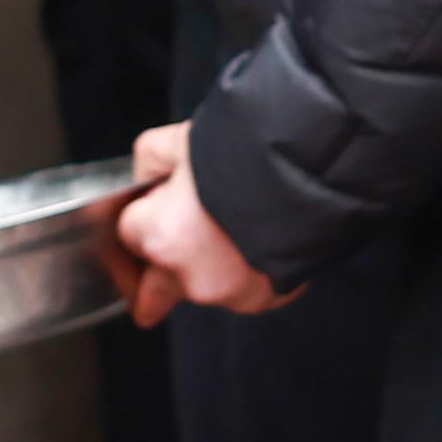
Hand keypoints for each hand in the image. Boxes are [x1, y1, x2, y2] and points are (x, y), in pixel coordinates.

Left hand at [108, 119, 282, 321]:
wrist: (311, 165)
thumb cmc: (246, 152)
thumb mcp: (179, 141)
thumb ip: (149, 162)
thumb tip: (146, 174)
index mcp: (160, 238)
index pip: (130, 234)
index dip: (145, 214)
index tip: (160, 205)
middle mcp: (190, 277)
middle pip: (160, 277)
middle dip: (166, 261)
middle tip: (178, 245)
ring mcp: (231, 294)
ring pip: (206, 284)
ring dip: (214, 266)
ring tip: (240, 225)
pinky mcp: (266, 300)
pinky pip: (245, 289)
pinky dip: (250, 272)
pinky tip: (264, 239)